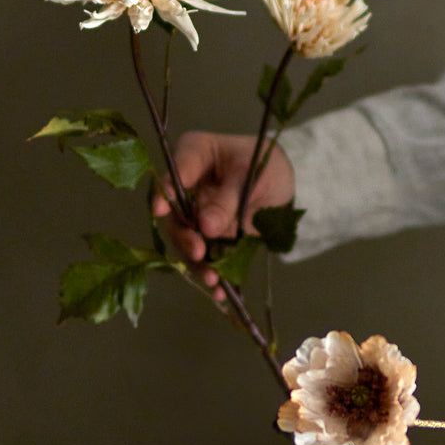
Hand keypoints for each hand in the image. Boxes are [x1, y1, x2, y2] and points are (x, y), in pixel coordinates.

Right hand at [150, 132, 295, 292]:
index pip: (175, 172)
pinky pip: (205, 255)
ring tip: (213, 280)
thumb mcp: (252, 177)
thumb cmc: (265, 164)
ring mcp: (195, 213)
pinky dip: (212, 273)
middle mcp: (186, 186)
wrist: (282, 183)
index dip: (165, 192)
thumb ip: (228, 201)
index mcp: (194, 154)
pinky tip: (221, 290)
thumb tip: (206, 227)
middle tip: (198, 252)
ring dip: (197, 262)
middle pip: (174, 213)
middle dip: (184, 237)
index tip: (162, 210)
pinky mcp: (208, 235)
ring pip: (187, 240)